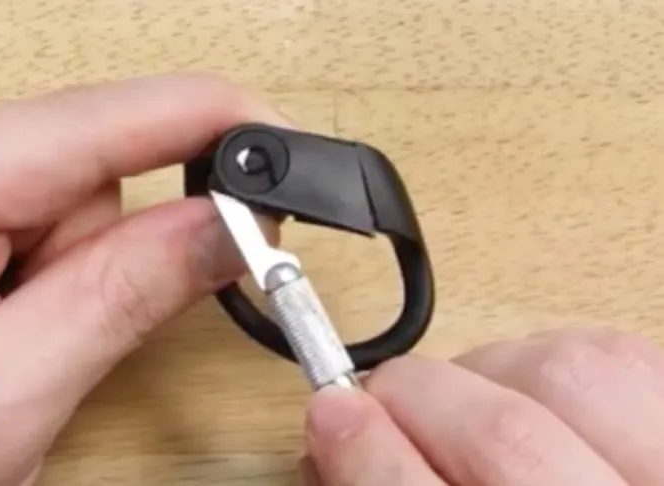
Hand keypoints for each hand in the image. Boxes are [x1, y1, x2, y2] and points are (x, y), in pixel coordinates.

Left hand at [0, 73, 284, 485]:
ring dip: (86, 282)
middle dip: (130, 245)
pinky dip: (63, 286)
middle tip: (109, 323)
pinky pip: (48, 238)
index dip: (212, 120)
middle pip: (98, 167)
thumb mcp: (4, 395)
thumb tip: (228, 230)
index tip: (287, 148)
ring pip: (79, 211)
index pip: (107, 117)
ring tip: (30, 356)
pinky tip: (18, 338)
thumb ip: (125, 296)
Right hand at [303, 327, 663, 484]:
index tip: (329, 414)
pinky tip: (536, 396)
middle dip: (419, 398)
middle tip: (377, 398)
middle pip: (511, 439)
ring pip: (570, 374)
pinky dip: (557, 360)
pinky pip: (622, 357)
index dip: (371, 459)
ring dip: (490, 370)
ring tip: (466, 401)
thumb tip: (340, 435)